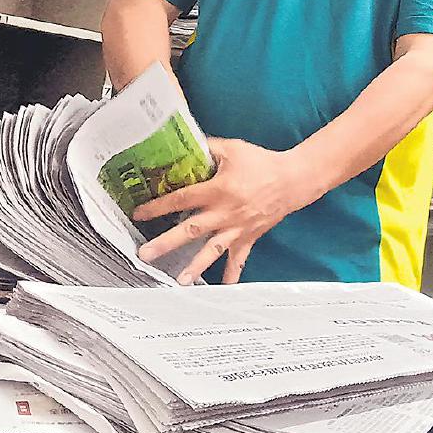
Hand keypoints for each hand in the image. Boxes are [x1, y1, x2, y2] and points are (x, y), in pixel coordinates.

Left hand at [133, 137, 320, 284]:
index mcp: (219, 189)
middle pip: (192, 229)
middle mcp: (226, 212)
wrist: (293, 179)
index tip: (139, 214)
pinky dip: (232, 274)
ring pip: (213, 249)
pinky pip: (239, 258)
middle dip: (167, 243)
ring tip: (180, 281)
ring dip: (196, 266)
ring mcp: (238, 227)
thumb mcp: (233, 149)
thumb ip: (207, 148)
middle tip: (146, 254)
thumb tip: (183, 145)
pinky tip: (224, 287)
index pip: (182, 198)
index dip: (158, 206)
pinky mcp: (249, 236)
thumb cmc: (263, 163)